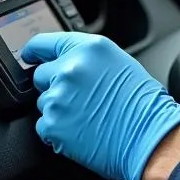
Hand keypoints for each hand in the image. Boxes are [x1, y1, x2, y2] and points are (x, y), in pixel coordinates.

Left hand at [22, 32, 179, 179]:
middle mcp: (70, 68)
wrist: (149, 136)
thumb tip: (68, 63)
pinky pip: (45, 125)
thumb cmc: (144, 104)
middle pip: (41, 75)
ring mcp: (58, 97)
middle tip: (80, 99)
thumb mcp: (120, 64)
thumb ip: (89, 59)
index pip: (44, 43)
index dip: (34, 51)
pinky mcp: (52, 124)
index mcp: (88, 49)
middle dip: (54, 85)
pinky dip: (59, 130)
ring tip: (88, 116)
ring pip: (44, 102)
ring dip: (60, 109)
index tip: (30, 56)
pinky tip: (83, 130)